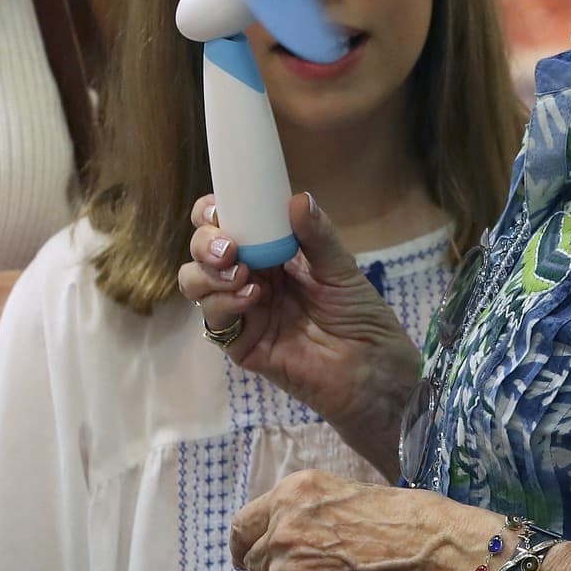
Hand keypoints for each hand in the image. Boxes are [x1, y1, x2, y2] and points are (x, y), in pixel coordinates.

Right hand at [178, 191, 420, 476]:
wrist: (373, 373)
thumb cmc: (363, 318)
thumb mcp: (343, 270)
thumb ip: (317, 236)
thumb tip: (298, 197)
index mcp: (272, 253)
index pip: (229, 224)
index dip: (213, 212)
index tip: (218, 209)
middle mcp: (250, 277)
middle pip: (203, 251)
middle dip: (205, 242)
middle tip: (228, 247)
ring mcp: (242, 311)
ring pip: (196, 283)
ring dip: (209, 272)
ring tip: (240, 271)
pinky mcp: (240, 344)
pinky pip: (215, 321)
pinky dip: (224, 303)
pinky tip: (251, 296)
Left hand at [231, 470, 480, 570]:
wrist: (440, 560)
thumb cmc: (409, 522)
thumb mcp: (347, 493)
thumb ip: (307, 513)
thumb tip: (284, 534)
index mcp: (291, 495)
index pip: (242, 528)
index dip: (245, 548)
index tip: (248, 561)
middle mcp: (283, 533)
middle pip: (254, 566)